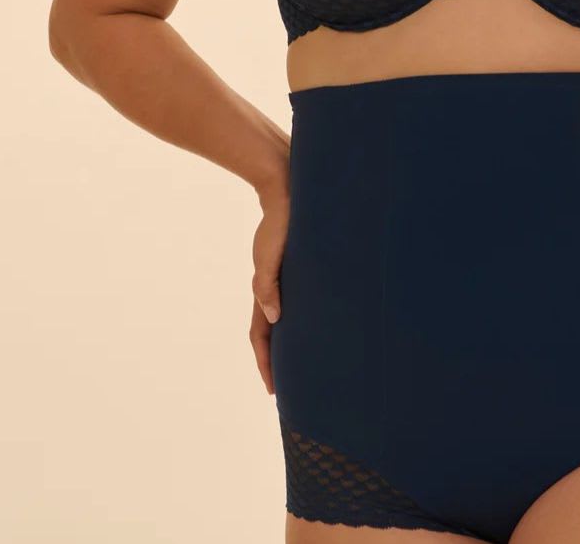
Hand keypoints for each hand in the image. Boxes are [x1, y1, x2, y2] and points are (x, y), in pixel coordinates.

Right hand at [249, 190, 289, 395]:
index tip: (273, 389)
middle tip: (289, 386)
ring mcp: (285, 278)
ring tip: (306, 363)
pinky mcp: (299, 267)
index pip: (261, 335)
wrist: (285, 189)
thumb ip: (268, 283)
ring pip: (285, 318)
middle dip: (276, 361)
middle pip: (272, 333)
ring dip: (289, 342)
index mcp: (265, 289)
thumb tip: (275, 318)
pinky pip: (299, 300)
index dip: (266, 363)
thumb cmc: (279, 221)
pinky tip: (318, 323)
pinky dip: (302, 319)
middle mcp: (274, 287)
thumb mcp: (271, 253)